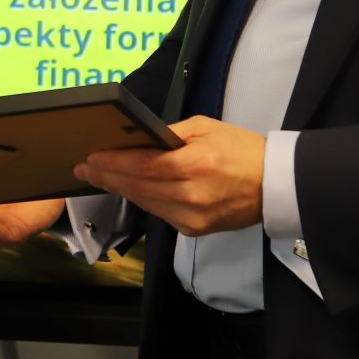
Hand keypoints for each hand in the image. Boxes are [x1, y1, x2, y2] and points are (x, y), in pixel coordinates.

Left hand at [74, 115, 264, 236]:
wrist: (275, 184)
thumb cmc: (241, 149)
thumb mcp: (205, 127)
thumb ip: (169, 134)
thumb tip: (137, 140)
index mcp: (196, 164)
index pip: (143, 166)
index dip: (113, 163)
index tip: (91, 158)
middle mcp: (191, 195)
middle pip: (138, 187)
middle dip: (107, 177)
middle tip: (84, 170)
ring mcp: (192, 217)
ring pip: (145, 203)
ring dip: (120, 190)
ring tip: (99, 177)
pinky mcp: (194, 230)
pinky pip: (159, 213)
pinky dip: (143, 200)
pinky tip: (129, 190)